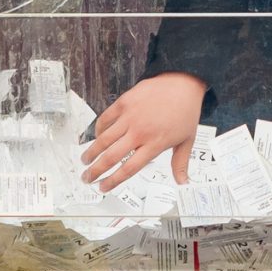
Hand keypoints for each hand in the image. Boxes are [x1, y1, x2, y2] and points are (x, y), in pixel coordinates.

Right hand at [81, 72, 205, 189]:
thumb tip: (183, 182)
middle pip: (111, 157)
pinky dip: (98, 129)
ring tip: (85, 160)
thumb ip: (180, 163)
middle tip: (87, 177)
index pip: (128, 169)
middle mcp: (140, 132)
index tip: (103, 188)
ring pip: (104, 139)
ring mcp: (130, 117)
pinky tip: (96, 136)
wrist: (183, 82)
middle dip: (95, 171)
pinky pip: (105, 118)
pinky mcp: (124, 102)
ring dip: (91, 152)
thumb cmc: (185, 111)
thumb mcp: (187, 140)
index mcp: (154, 144)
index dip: (113, 181)